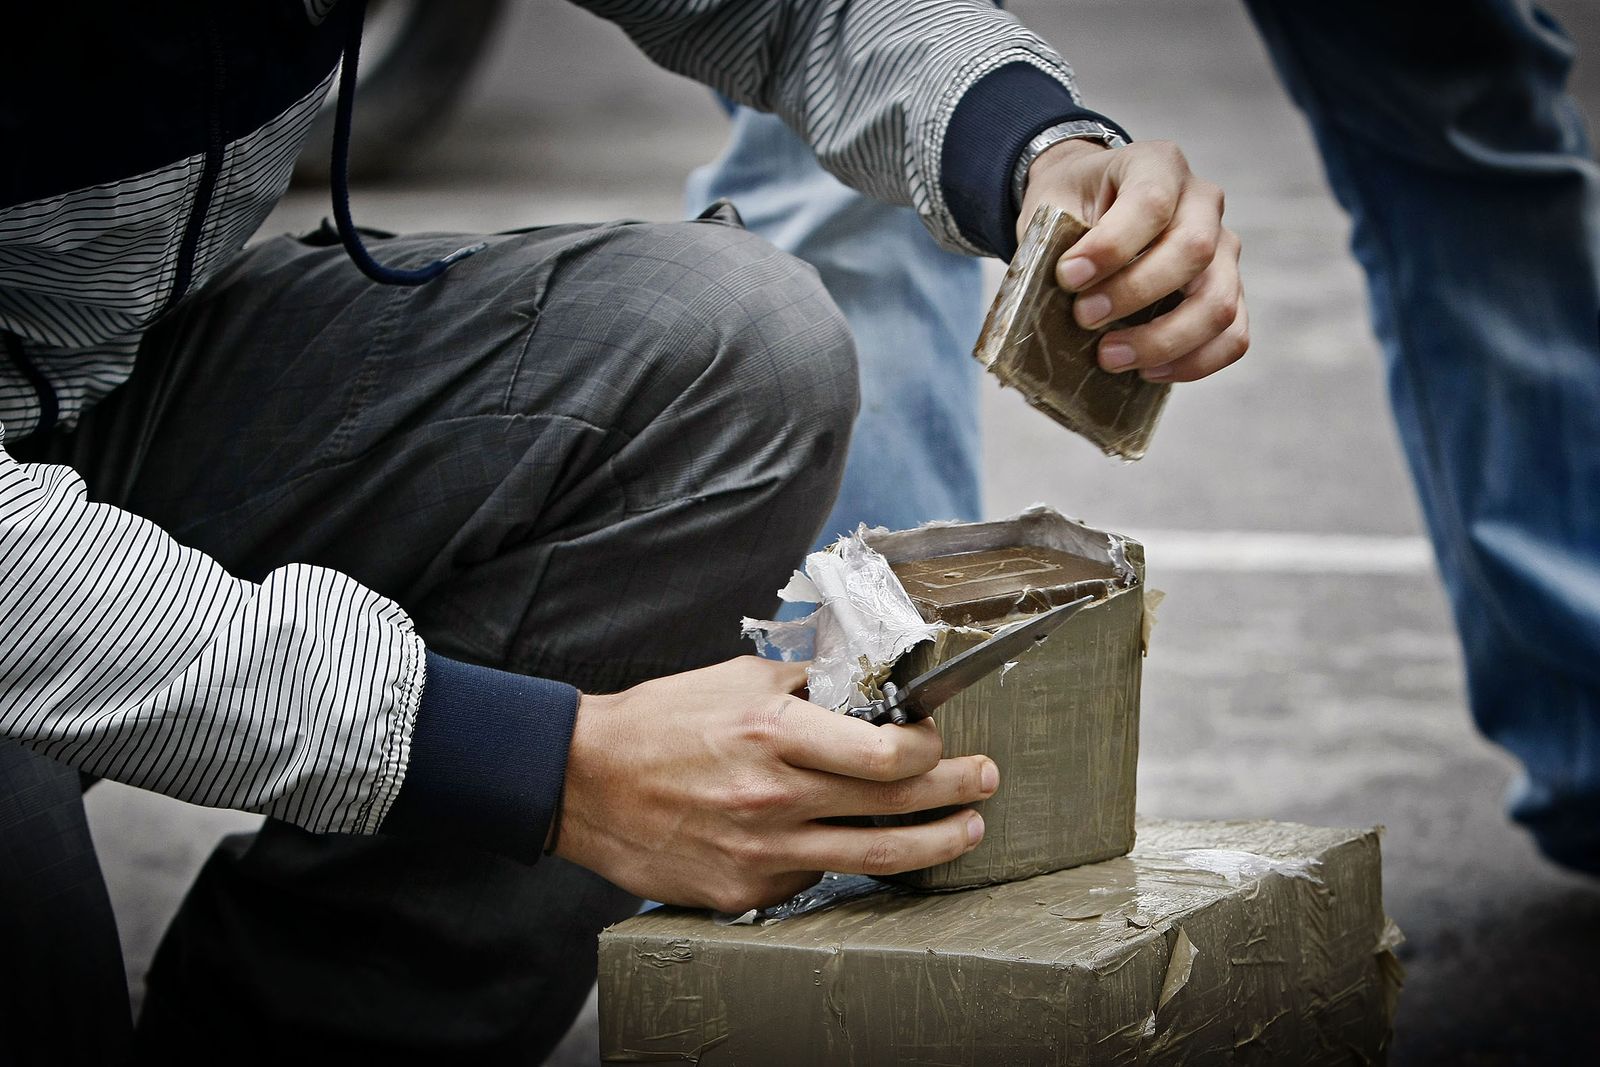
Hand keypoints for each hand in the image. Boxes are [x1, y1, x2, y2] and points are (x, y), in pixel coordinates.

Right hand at [554, 656, 996, 912]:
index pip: (887, 754)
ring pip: (871, 857)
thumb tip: (869, 693)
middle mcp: (773, 797)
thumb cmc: (661, 722)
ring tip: (967, 831)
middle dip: (956, 792)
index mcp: (774, 733)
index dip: (931, 749)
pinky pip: (812, 877)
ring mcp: (759, 852)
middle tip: (986, 781)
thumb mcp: (738, 680)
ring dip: (932, 843)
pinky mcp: (742, 891)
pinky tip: (854, 842)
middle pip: (894, 806)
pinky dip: (841, 858)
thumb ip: (807, 689)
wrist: (584, 780)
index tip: (938, 738)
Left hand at [1017, 139, 1247, 382]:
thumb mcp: (1052, 205)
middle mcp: (1203, 202)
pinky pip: (1233, 336)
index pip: (1152, 203)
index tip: (1068, 276)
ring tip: (1109, 357)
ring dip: (1163, 340)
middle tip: (1084, 319)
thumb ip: (1056, 242)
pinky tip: (1147, 371)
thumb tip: (1055, 307)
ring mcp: (1224, 248)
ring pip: (1218, 302)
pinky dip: (1193, 362)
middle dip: (1134, 294)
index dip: (1112, 247)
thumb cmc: (1072, 207)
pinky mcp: (1228, 291)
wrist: (1091, 206)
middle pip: (1194, 250)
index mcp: (1158, 164)